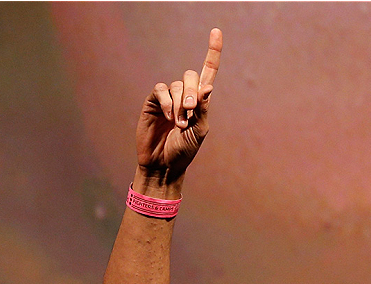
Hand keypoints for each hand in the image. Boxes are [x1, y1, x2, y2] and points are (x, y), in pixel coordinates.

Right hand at [135, 28, 221, 185]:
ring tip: (178, 124)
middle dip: (192, 91)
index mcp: (200, 101)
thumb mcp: (199, 131)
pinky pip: (161, 90)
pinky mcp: (154, 101)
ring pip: (176, 85)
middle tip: (190, 110)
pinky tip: (169, 118)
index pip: (207, 71)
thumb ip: (203, 109)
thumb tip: (208, 87)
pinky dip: (167, 102)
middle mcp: (184, 95)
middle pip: (190, 75)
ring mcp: (168, 97)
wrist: (164, 165)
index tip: (216, 32)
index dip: (212, 52)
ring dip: (179, 104)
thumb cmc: (184, 151)